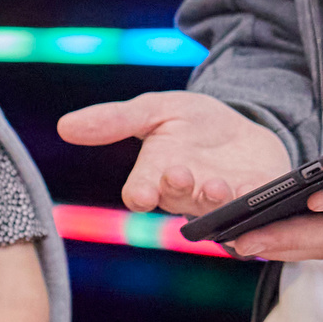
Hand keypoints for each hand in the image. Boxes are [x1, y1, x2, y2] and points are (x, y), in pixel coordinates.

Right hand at [57, 91, 289, 216]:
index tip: (138, 193)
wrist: (243, 125)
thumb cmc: (191, 122)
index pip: (140, 191)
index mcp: (156, 176)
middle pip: (178, 202)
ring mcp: (223, 202)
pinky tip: (257, 197)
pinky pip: (256, 212)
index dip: (139, 193)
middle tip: (180, 175)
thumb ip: (115, 119)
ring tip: (218, 187)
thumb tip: (64, 126)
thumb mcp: (156, 109)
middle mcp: (187, 196)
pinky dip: (256, 208)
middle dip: (179, 190)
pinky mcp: (258, 200)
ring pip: (216, 211)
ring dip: (216, 202)